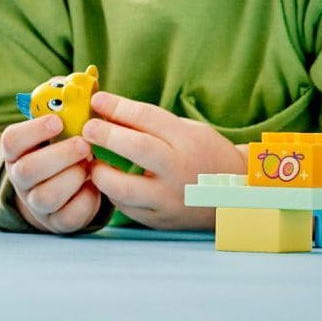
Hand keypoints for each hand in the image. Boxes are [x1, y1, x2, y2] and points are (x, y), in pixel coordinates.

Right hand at [1, 113, 103, 234]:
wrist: (61, 189)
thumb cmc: (62, 148)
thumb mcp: (58, 128)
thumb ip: (66, 105)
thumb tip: (86, 78)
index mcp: (17, 151)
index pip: (11, 141)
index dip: (32, 130)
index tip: (57, 121)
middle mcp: (20, 178)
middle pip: (28, 170)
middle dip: (59, 156)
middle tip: (84, 144)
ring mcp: (36, 203)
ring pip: (46, 196)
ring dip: (72, 178)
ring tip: (89, 165)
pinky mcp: (57, 222)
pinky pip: (68, 217)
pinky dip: (86, 201)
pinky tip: (94, 186)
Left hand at [83, 91, 247, 229]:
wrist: (234, 196)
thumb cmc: (202, 154)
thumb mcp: (185, 130)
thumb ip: (148, 123)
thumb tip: (104, 110)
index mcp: (188, 141)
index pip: (148, 118)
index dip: (117, 106)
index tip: (96, 100)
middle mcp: (180, 171)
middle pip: (137, 149)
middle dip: (106, 135)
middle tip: (87, 128)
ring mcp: (169, 199)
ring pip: (124, 188)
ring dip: (101, 171)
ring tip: (93, 161)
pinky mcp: (159, 220)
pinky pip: (125, 207)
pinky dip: (111, 192)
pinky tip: (108, 181)